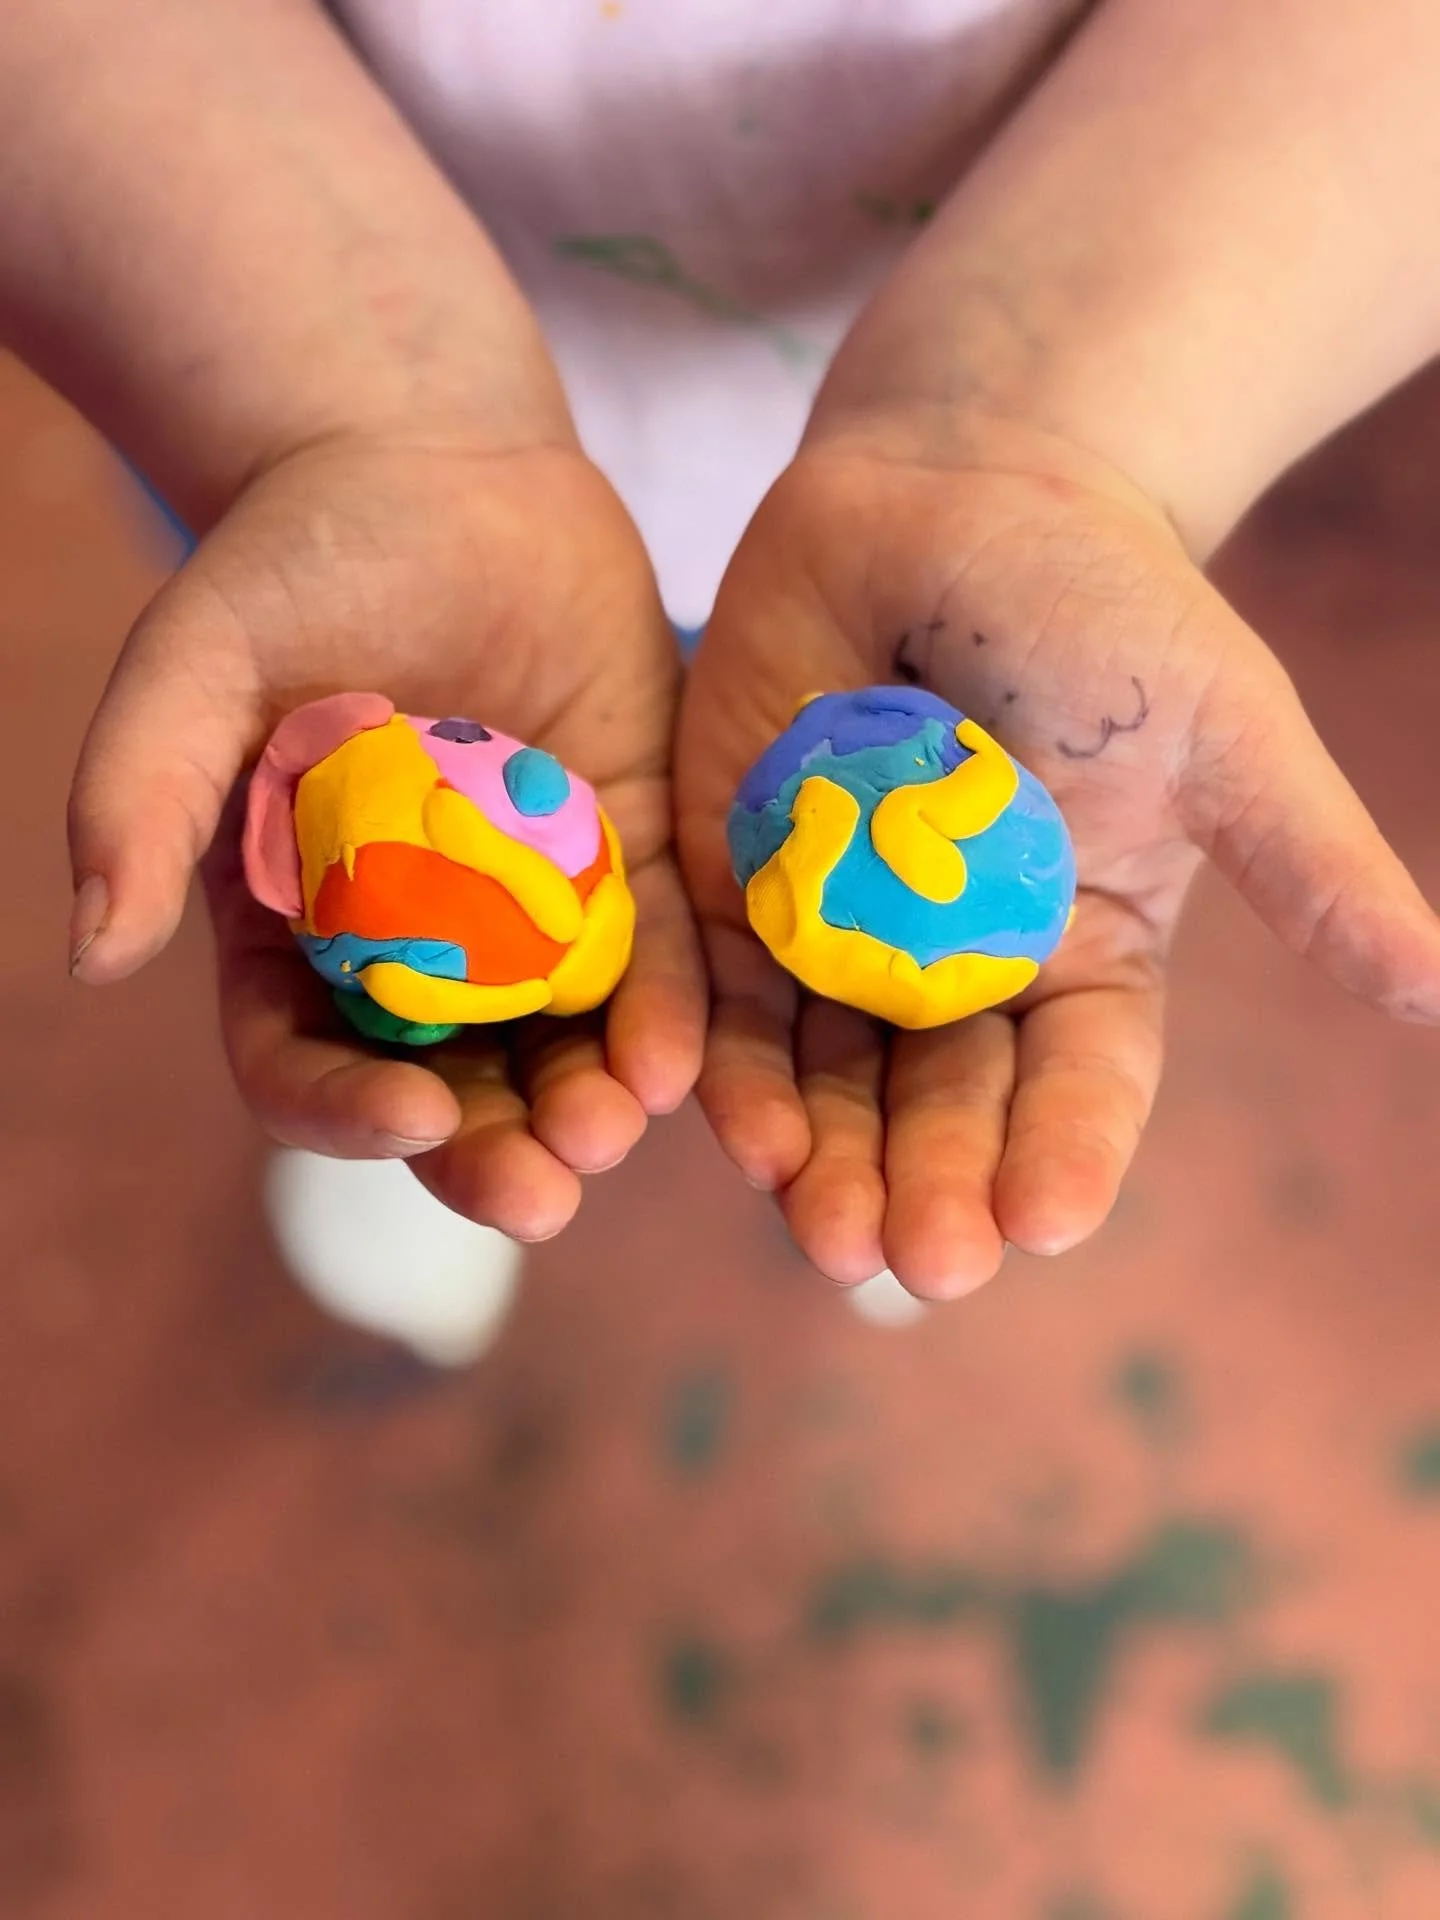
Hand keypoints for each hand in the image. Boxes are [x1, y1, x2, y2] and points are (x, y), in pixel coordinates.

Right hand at [69, 433, 704, 1239]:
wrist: (436, 467)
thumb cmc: (295, 562)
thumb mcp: (197, 666)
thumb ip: (141, 797)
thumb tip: (96, 953)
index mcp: (293, 933)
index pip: (306, 1060)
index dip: (349, 1108)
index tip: (412, 1114)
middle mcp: (412, 949)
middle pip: (448, 1086)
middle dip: (493, 1150)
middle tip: (544, 1191)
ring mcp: (524, 914)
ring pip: (557, 1045)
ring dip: (588, 1103)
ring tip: (618, 1127)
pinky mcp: (620, 861)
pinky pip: (650, 958)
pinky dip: (666, 1012)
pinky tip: (685, 1057)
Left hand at [677, 418, 1439, 1295]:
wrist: (951, 495)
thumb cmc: (1103, 607)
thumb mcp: (1224, 732)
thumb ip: (1308, 863)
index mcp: (1082, 956)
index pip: (1080, 1084)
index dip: (1066, 1154)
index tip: (1048, 1221)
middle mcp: (960, 976)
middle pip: (943, 1109)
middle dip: (930, 1186)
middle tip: (916, 1260)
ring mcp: (843, 941)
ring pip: (826, 1081)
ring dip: (818, 1160)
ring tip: (817, 1227)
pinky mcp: (740, 894)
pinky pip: (722, 997)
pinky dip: (715, 1060)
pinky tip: (712, 1114)